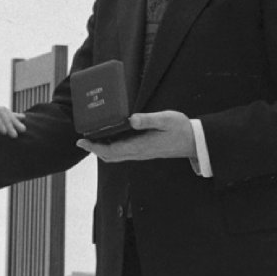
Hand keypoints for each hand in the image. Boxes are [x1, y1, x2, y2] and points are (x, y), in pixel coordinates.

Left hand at [76, 111, 195, 162]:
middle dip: (94, 149)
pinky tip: (109, 137)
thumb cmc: (180, 129)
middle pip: (110, 156)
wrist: (194, 141)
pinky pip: (123, 152)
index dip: (95, 147)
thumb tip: (131, 119)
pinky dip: (111, 148)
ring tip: (91, 138)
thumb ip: (148, 119)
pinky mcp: (144, 150)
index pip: (112, 151)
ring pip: (116, 156)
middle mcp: (138, 152)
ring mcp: (141, 153)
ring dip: (102, 149)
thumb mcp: (165, 120)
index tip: (82, 141)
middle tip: (81, 140)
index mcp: (140, 146)